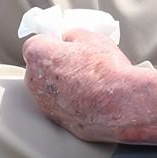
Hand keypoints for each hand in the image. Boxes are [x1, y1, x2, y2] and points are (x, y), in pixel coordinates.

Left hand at [23, 29, 146, 143]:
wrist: (122, 104)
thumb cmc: (105, 70)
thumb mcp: (90, 37)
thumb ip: (72, 35)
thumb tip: (70, 40)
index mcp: (38, 56)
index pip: (34, 44)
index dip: (51, 42)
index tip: (63, 43)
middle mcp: (35, 82)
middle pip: (39, 68)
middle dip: (55, 64)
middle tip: (78, 61)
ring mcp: (45, 105)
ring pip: (49, 90)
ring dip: (62, 85)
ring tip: (88, 81)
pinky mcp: (58, 122)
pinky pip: (61, 107)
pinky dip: (71, 102)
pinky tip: (90, 97)